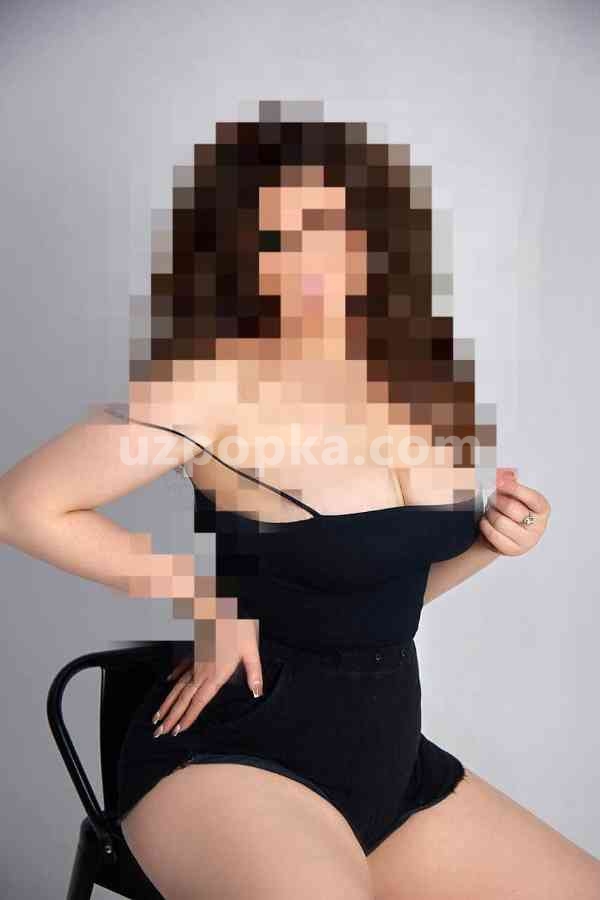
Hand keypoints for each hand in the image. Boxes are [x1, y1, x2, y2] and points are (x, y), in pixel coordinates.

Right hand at [151, 618, 263, 736]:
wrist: (222, 605)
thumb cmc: (237, 627)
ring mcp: (196, 661)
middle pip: (183, 698)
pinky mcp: (196, 652)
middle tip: (158, 732)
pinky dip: (174, 677)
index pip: (199, 701)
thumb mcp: (251, 650)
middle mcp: (202, 670)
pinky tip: (167, 683)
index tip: (177, 730)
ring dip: (167, 702)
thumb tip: (257, 691)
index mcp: (216, 673)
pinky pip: (181, 668)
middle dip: (170, 717)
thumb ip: (254, 672)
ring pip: (178, 686)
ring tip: (157, 716)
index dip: (188, 717)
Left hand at [478, 469, 550, 556]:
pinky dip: (485, 524)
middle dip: (496, 500)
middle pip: (511, 507)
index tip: (499, 481)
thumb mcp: (511, 493)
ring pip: (499, 521)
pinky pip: (492, 533)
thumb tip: (507, 474)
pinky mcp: (512, 550)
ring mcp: (527, 541)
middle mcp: (539, 526)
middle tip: (492, 499)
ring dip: (489, 513)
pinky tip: (486, 522)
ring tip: (491, 512)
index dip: (514, 488)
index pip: (531, 497)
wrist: (499, 533)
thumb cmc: (507, 510)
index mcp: (542, 509)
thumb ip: (509, 481)